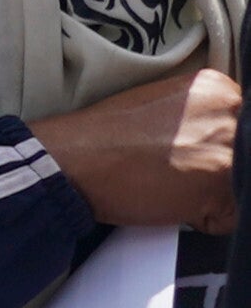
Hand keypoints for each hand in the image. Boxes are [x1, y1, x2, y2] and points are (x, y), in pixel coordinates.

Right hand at [35, 66, 239, 230]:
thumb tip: (222, 140)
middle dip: (218, 170)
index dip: (219, 146)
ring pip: (239, 186)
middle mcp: (231, 114)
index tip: (195, 152)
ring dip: (213, 195)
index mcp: (218, 88)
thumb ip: (203, 114)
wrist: (73, 160)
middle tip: (179, 172)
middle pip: (244, 155)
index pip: (243, 126)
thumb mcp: (163, 103)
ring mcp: (228, 151)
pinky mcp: (219, 188)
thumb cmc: (105, 136)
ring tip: (173, 187)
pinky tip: (174, 203)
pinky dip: (205, 219)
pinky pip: (230, 217)